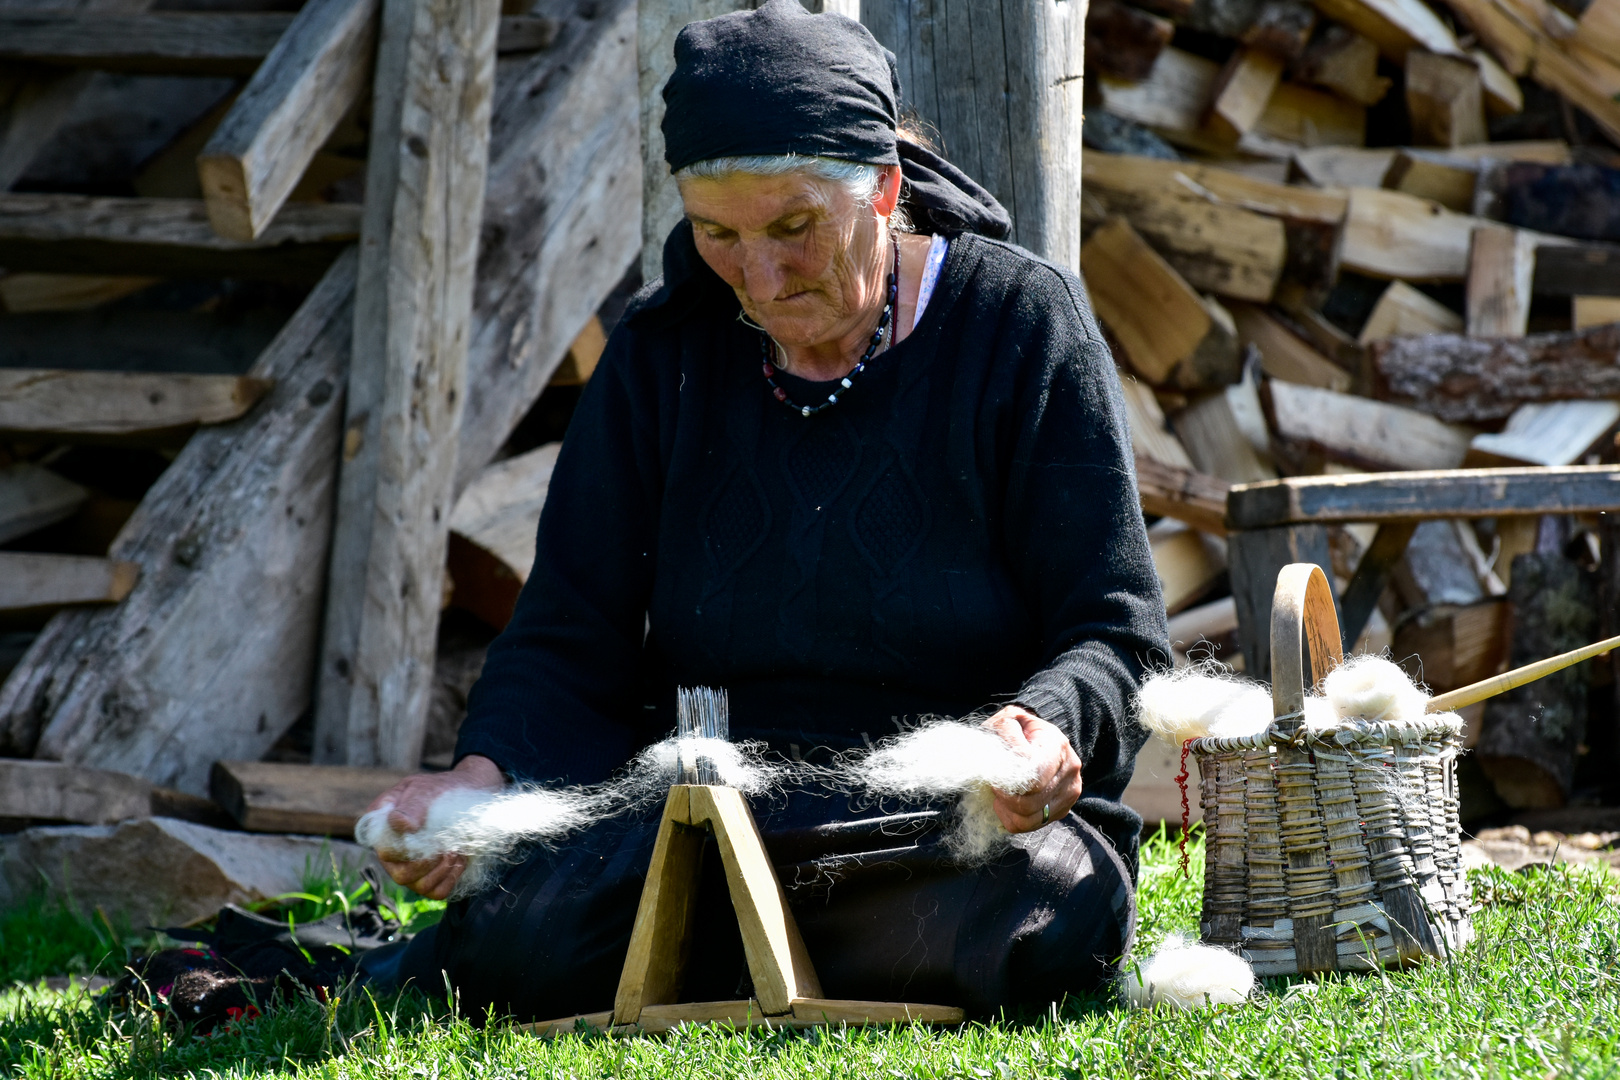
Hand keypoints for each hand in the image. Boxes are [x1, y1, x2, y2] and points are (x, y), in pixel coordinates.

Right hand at [364, 754, 502, 899]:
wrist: (468, 793)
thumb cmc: (441, 789)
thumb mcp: (425, 790)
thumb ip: (412, 806)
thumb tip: (397, 823)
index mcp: (382, 829)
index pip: (384, 851)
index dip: (406, 850)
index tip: (430, 837)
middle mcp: (393, 853)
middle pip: (400, 876)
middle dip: (427, 864)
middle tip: (447, 847)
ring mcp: (412, 867)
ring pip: (419, 887)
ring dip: (441, 871)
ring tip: (456, 851)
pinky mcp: (432, 877)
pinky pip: (437, 892)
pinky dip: (451, 878)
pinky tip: (460, 859)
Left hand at [982, 705, 1082, 833]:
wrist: (1037, 737)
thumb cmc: (1017, 729)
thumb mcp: (1007, 720)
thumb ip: (1004, 733)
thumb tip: (1004, 761)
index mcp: (1056, 745)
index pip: (1034, 776)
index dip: (1008, 780)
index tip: (995, 773)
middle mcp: (1070, 770)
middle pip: (1030, 802)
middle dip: (1005, 797)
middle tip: (995, 785)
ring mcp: (1069, 792)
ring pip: (1030, 819)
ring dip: (1007, 810)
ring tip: (1001, 794)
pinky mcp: (1063, 809)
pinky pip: (1031, 826)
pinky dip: (1013, 819)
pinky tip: (1008, 803)